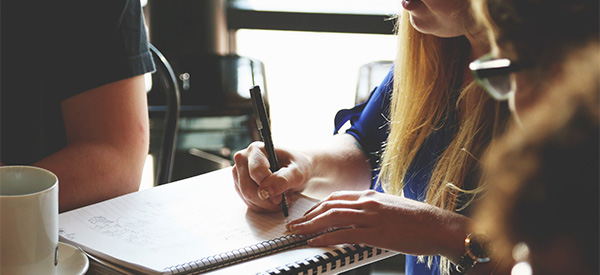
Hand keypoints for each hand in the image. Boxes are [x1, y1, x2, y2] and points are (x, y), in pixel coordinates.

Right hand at [232, 142, 311, 212]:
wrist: (295, 169)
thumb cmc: (297, 166)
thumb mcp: (298, 172)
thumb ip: (283, 180)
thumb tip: (266, 191)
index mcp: (256, 149)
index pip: (256, 172)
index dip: (269, 188)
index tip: (282, 197)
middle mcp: (243, 158)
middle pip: (248, 188)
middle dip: (267, 200)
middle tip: (282, 201)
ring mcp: (239, 172)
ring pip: (247, 197)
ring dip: (265, 204)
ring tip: (280, 199)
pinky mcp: (240, 185)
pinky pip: (248, 202)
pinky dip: (262, 206)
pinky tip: (273, 200)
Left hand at [286, 190, 468, 258]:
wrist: (439, 226)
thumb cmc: (418, 220)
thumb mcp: (391, 208)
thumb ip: (372, 210)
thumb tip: (358, 218)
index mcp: (371, 195)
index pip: (336, 198)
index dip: (317, 206)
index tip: (306, 215)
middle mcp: (368, 202)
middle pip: (329, 206)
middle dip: (308, 216)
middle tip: (293, 225)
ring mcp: (372, 216)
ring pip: (332, 217)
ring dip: (310, 225)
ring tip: (297, 232)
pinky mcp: (377, 232)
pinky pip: (345, 234)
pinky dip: (326, 237)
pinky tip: (315, 242)